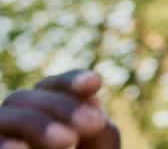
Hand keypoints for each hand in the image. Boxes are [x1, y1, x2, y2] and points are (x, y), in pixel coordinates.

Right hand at [0, 70, 119, 148]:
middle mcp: (19, 126)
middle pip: (28, 96)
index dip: (70, 80)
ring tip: (67, 141)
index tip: (95, 83)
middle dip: (62, 105)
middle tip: (94, 124)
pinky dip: (5, 144)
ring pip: (6, 114)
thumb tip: (95, 113)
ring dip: (37, 123)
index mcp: (49, 118)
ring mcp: (4, 136)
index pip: (53, 87)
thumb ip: (102, 135)